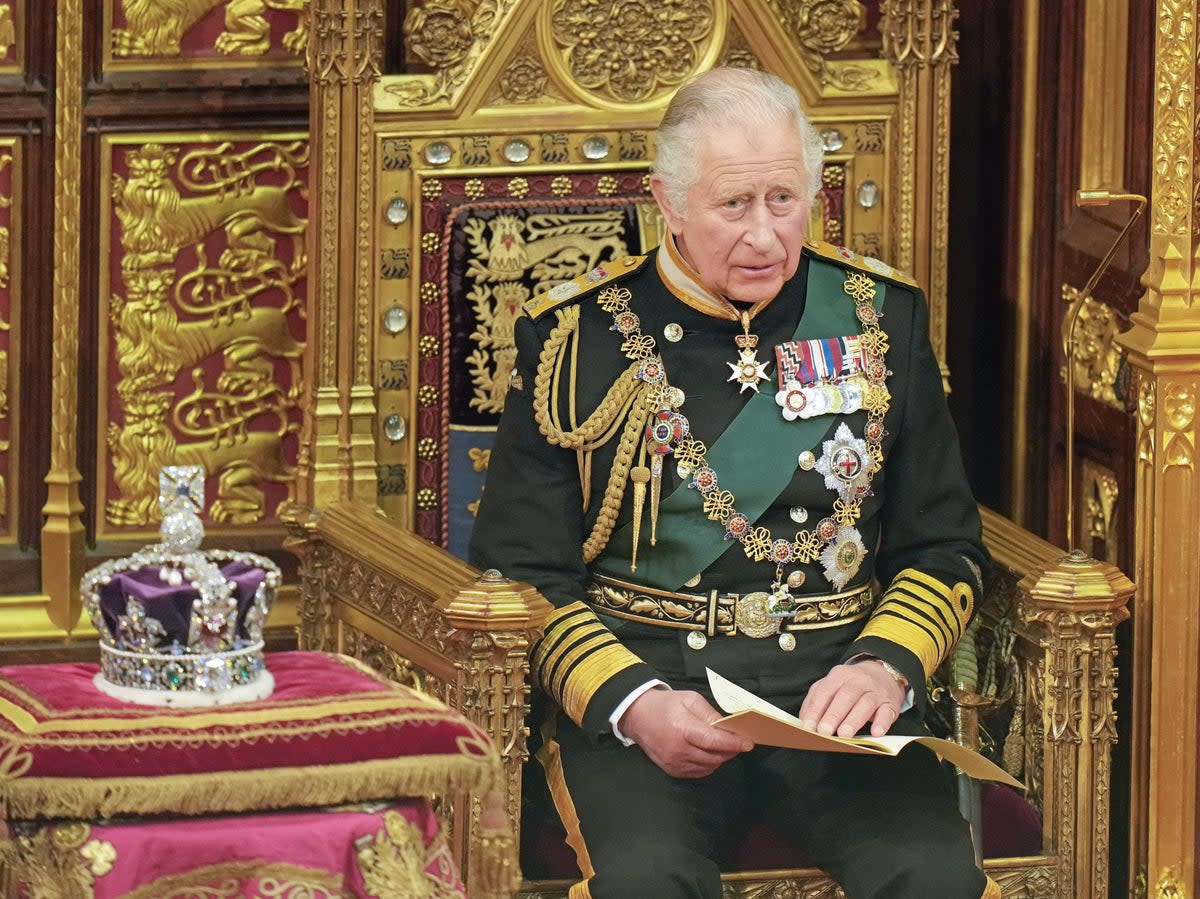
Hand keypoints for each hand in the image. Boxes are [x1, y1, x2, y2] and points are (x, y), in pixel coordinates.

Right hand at [618, 688, 753, 777]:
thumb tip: (728, 727)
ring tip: (724, 746)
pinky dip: (709, 764)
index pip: (713, 741)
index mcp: (682, 729)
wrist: (637, 716)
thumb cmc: (665, 705)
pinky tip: (710, 753)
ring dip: (721, 757)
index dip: (733, 743)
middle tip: (739, 742)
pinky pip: (699, 772)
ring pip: (709, 766)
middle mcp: (678, 750)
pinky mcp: (673, 770)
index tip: (748, 743)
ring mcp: (675, 763)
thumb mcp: (689, 699)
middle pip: (714, 756)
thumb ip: (710, 714)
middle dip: (730, 750)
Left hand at [798, 660, 907, 737]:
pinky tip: (875, 732)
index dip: (816, 709)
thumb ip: (816, 700)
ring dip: (854, 720)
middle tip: (824, 731)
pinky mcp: (890, 703)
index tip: (809, 726)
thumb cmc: (851, 685)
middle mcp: (858, 681)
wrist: (883, 673)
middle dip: (833, 715)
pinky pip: (887, 712)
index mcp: (840, 675)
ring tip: (844, 735)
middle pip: (845, 696)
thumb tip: (804, 721)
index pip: (825, 691)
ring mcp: (876, 691)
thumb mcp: (832, 685)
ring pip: (865, 704)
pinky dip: (882, 723)